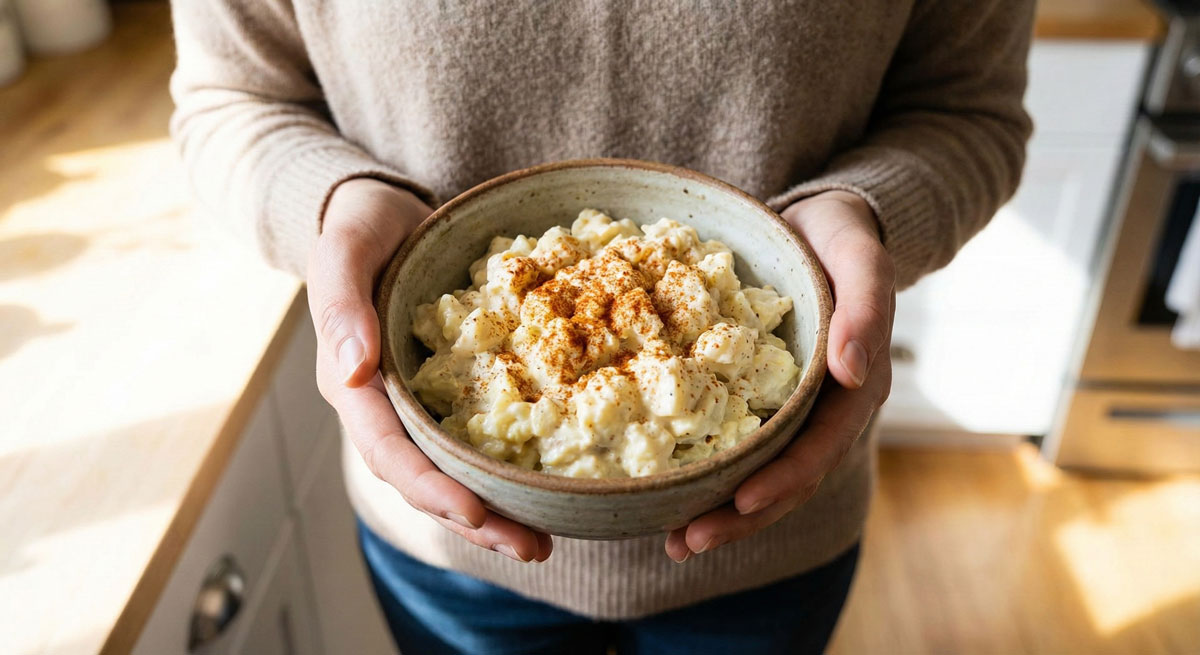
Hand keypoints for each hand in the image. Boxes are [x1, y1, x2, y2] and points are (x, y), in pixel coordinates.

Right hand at [308, 178, 552, 562]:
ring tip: (544, 543)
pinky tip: (550, 489)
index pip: (387, 450)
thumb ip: (341, 305)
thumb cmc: (360, 226)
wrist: (385, 211)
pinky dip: (508, 470)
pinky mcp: (452, 392)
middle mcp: (385, 405)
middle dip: (475, 520)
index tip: (476, 513)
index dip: (430, 486)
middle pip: (425, 479)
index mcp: (351, 383)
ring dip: (495, 513)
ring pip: (452, 472)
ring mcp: (418, 403)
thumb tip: (352, 370)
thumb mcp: (345, 248)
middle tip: (533, 548)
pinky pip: (476, 440)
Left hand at [665, 190, 894, 561]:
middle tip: (686, 542)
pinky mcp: (758, 399)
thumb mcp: (861, 257)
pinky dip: (708, 476)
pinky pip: (737, 446)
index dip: (784, 478)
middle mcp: (824, 410)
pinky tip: (667, 497)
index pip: (821, 445)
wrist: (816, 223)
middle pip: (788, 479)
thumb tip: (854, 371)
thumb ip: (865, 307)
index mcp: (854, 386)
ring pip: (761, 475)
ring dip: (722, 514)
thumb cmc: (841, 235)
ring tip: (674, 542)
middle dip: (740, 516)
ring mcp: (792, 410)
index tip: (741, 500)